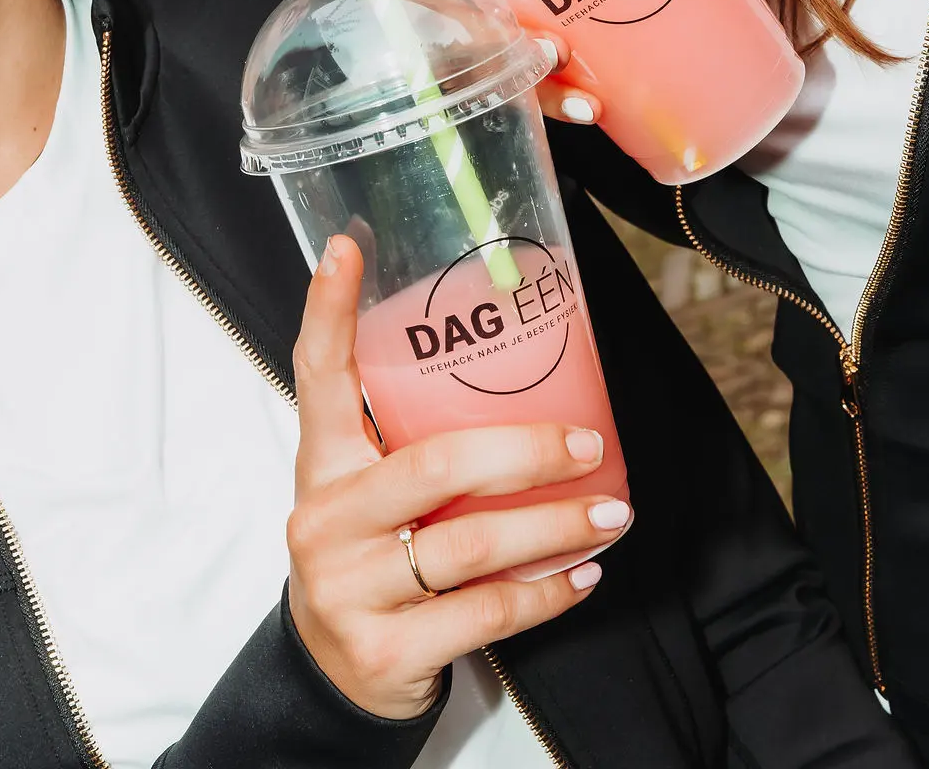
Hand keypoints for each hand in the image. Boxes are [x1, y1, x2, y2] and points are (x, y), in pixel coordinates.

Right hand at [287, 235, 631, 719]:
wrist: (335, 680)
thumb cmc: (373, 559)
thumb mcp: (371, 494)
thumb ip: (414, 440)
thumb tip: (520, 372)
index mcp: (323, 465)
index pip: (318, 376)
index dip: (329, 310)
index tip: (347, 248)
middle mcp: (326, 519)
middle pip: (436, 464)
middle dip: (528, 451)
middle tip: (590, 444)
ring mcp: (350, 589)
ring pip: (473, 542)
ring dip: (557, 526)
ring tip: (611, 512)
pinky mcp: (385, 651)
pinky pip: (486, 612)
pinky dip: (546, 593)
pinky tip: (583, 575)